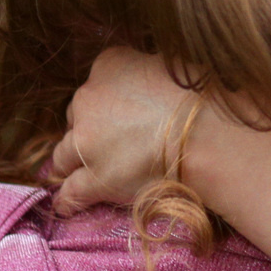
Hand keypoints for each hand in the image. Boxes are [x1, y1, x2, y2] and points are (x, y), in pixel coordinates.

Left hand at [47, 45, 200, 216]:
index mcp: (109, 64)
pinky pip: (72, 191)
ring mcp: (86, 140)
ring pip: (64, 154)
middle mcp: (88, 97)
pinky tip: (66, 205)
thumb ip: (147, 76)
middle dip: (89, 129)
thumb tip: (150, 87)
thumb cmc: (202, 97)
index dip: (108, 100)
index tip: (120, 112)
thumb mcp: (171, 67)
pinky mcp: (93, 177)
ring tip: (74, 174)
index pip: (97, 81)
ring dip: (71, 163)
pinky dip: (68, 200)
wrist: (206, 135)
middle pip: (76, 116)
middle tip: (110, 143)